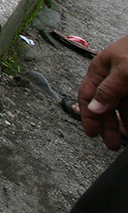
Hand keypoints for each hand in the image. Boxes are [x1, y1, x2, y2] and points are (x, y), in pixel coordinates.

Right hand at [79, 33, 127, 149]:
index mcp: (102, 69)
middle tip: (112, 143)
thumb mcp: (123, 71)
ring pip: (124, 106)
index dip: (89, 115)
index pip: (88, 96)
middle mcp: (114, 76)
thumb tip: (94, 108)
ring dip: (126, 123)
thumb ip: (108, 90)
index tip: (92, 133)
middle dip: (108, 125)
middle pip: (106, 104)